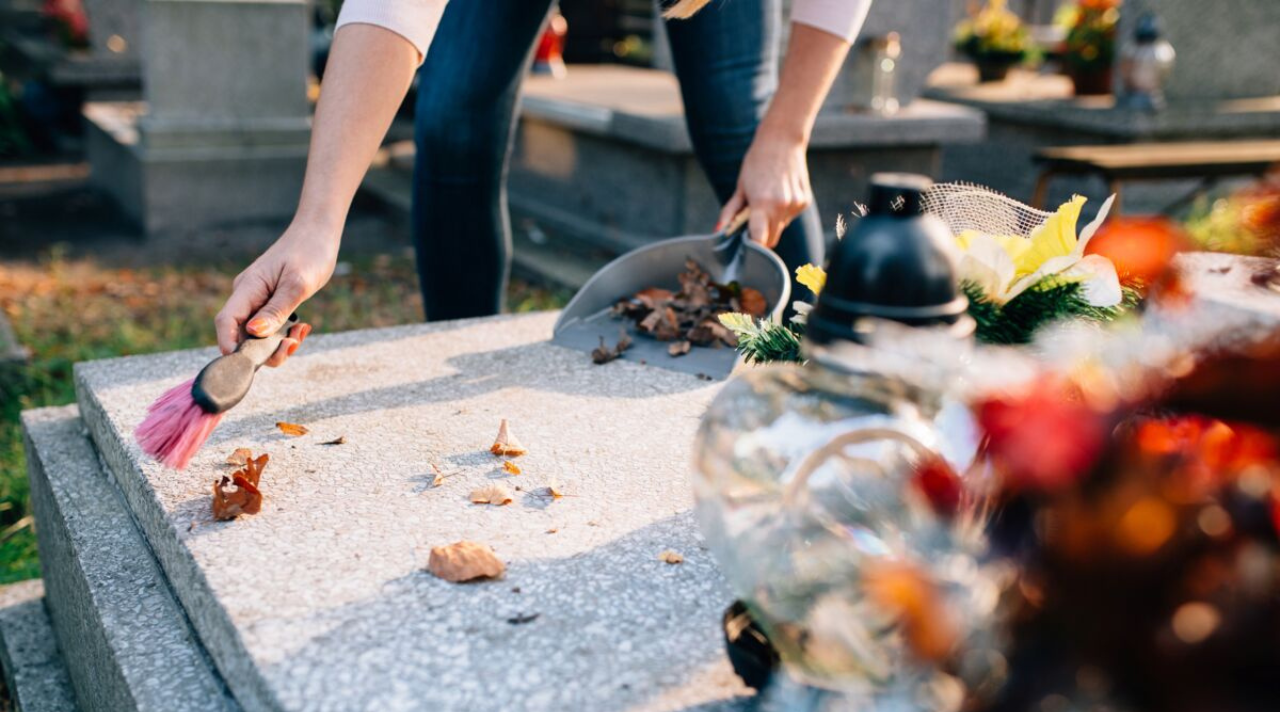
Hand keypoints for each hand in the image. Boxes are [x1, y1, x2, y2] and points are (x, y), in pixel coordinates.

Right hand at [214, 220, 338, 365]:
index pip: (227, 321)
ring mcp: (258, 299)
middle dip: (264, 349)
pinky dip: (285, 334)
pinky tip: (302, 328)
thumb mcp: (297, 284)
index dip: (229, 345)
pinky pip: (271, 327)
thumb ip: (277, 310)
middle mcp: (248, 295)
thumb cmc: (310, 253)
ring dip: (279, 343)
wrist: (319, 233)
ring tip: (301, 333)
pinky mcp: (270, 303)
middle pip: (242, 334)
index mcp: (248, 288)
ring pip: (258, 335)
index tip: (242, 364)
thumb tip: (253, 333)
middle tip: (291, 346)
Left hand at [717, 130, 812, 248]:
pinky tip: (780, 193)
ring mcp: (795, 204)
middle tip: (753, 218)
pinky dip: (784, 212)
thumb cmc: (756, 163)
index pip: (760, 241)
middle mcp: (782, 207)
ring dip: (773, 222)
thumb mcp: (740, 187)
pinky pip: (791, 217)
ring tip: (768, 198)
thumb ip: (730, 212)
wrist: (781, 140)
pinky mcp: (804, 201)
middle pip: (771, 239)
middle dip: (761, 235)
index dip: (753, 246)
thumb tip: (718, 230)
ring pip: (781, 228)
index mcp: (762, 204)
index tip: (746, 245)